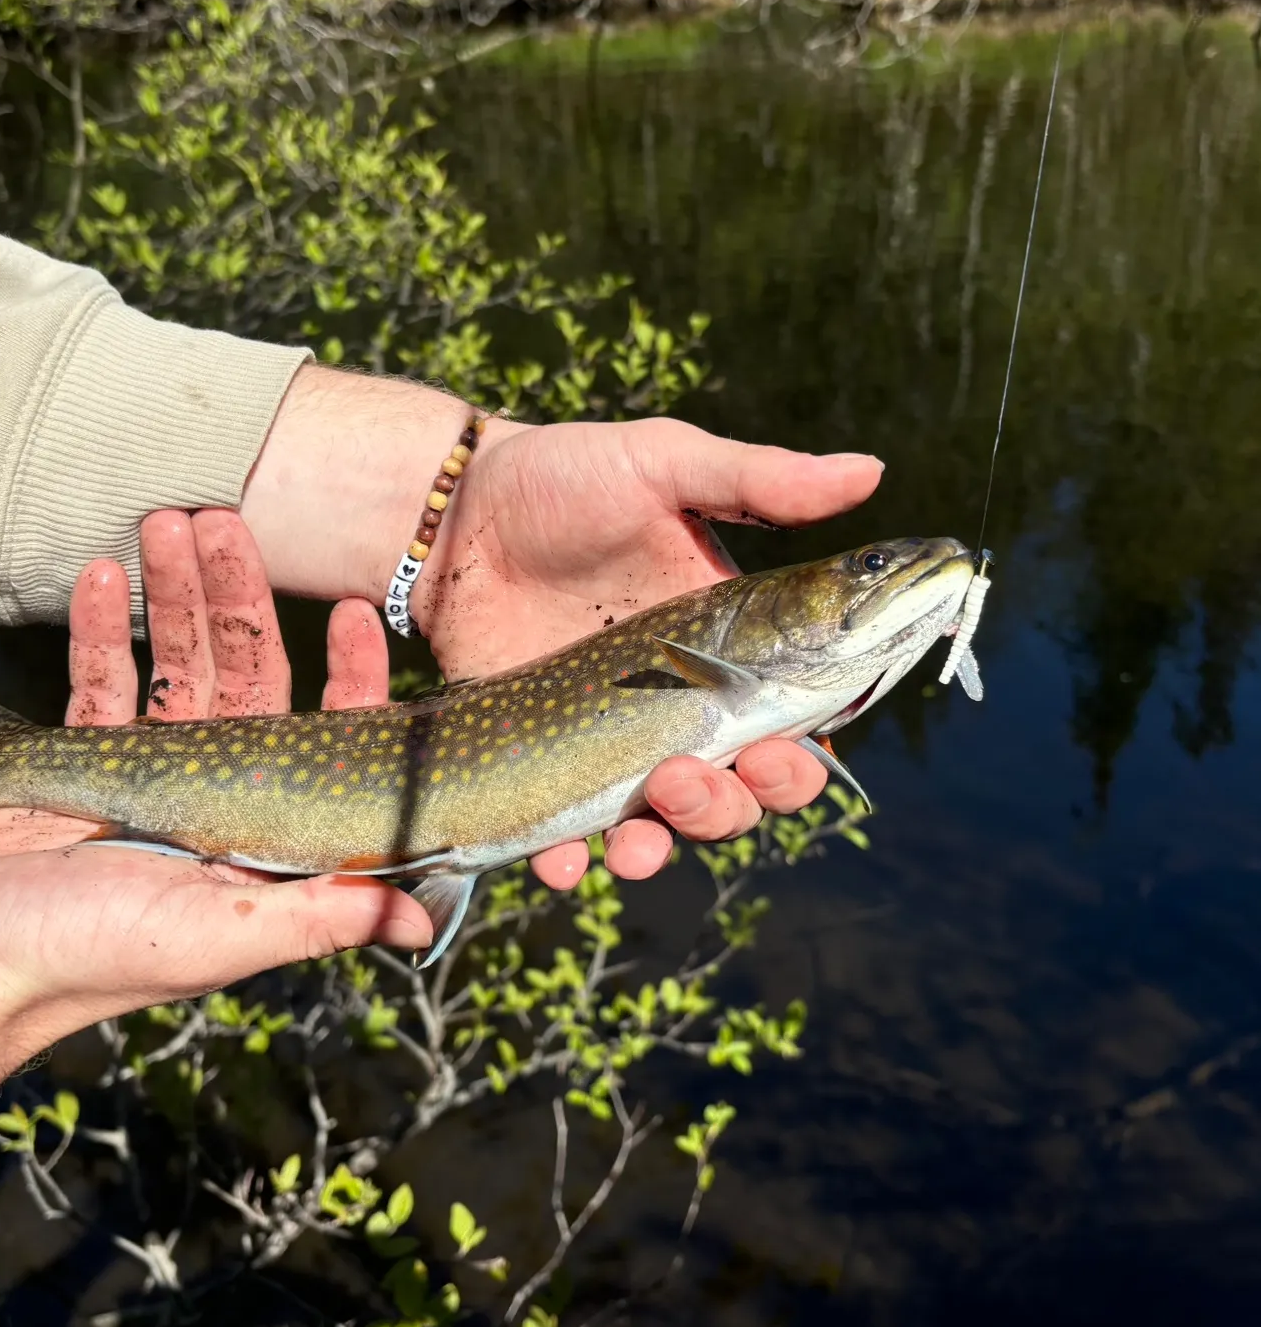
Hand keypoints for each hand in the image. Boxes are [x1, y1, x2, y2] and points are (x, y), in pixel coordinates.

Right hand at [0, 510, 429, 1045]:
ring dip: (172, 595)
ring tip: (164, 524)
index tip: (353, 609)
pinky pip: (100, 681)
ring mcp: (147, 778)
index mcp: (259, 835)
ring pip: (175, 666)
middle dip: (237, 601)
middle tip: (225, 522)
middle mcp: (215, 800)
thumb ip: (318, 916)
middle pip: (245, 680)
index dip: (347, 676)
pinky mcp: (77, 765)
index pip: (323, 739)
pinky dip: (100, 629)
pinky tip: (101, 574)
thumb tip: (423, 925)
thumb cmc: (93, 957)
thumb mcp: (218, 932)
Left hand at [414, 414, 883, 885]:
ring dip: (666, 842)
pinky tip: (567, 862)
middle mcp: (677, 702)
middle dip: (736, 804)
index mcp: (726, 644)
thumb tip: (873, 468)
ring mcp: (608, 736)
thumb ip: (759, 479)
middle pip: (735, 786)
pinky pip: (566, 829)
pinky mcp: (542, 757)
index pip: (791, 719)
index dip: (804, 754)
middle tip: (703, 776)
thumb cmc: (564, 475)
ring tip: (641, 830)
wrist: (453, 510)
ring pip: (661, 820)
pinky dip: (572, 858)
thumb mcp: (663, 464)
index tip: (797, 753)